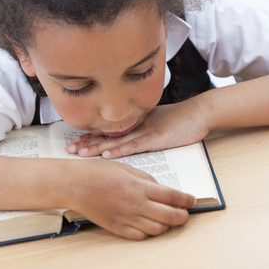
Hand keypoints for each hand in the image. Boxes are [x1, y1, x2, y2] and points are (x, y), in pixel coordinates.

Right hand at [64, 159, 195, 239]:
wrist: (75, 185)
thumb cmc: (99, 173)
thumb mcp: (128, 169)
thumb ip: (148, 180)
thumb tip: (162, 190)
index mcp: (140, 188)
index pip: (173, 197)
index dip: (186, 200)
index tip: (192, 200)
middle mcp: (136, 205)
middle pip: (170, 217)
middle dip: (183, 216)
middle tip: (185, 213)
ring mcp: (126, 219)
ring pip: (157, 229)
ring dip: (167, 225)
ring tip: (167, 218)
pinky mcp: (117, 228)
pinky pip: (140, 236)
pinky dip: (149, 232)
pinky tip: (149, 224)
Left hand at [66, 98, 209, 158]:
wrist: (199, 113)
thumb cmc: (181, 119)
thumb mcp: (158, 122)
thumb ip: (143, 128)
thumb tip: (131, 137)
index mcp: (135, 122)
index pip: (109, 130)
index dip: (91, 136)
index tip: (75, 141)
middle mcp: (136, 125)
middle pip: (107, 134)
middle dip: (87, 142)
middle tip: (69, 149)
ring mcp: (144, 131)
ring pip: (115, 140)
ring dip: (96, 147)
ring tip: (79, 153)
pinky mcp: (155, 138)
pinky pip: (133, 146)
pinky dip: (118, 150)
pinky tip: (105, 154)